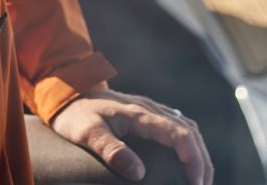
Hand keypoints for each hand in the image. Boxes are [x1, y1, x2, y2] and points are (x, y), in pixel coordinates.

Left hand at [50, 88, 212, 184]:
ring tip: (200, 178)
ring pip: (185, 126)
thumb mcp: (87, 133)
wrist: (64, 92)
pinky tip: (185, 160)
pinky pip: (175, 125)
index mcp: (139, 113)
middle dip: (201, 160)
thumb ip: (111, 150)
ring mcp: (147, 109)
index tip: (196, 183)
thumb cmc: (75, 114)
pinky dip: (187, 143)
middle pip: (188, 130)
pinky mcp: (144, 113)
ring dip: (197, 151)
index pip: (179, 133)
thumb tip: (138, 173)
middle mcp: (148, 108)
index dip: (193, 159)